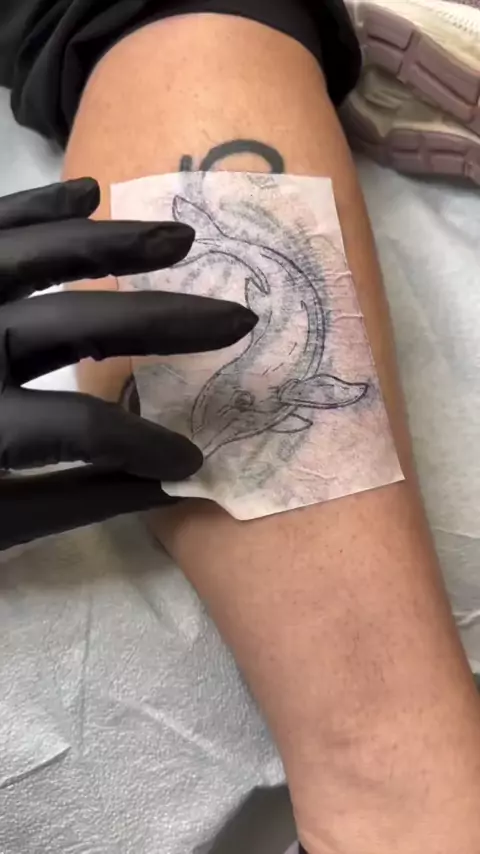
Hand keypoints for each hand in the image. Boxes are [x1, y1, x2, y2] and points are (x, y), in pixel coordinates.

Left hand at [0, 178, 255, 549]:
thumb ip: (67, 504)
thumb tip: (160, 489)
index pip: (81, 429)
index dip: (146, 444)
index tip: (192, 459)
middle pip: (76, 325)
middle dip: (166, 322)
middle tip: (236, 317)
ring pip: (30, 256)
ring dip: (110, 242)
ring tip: (181, 235)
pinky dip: (34, 211)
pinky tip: (86, 193)